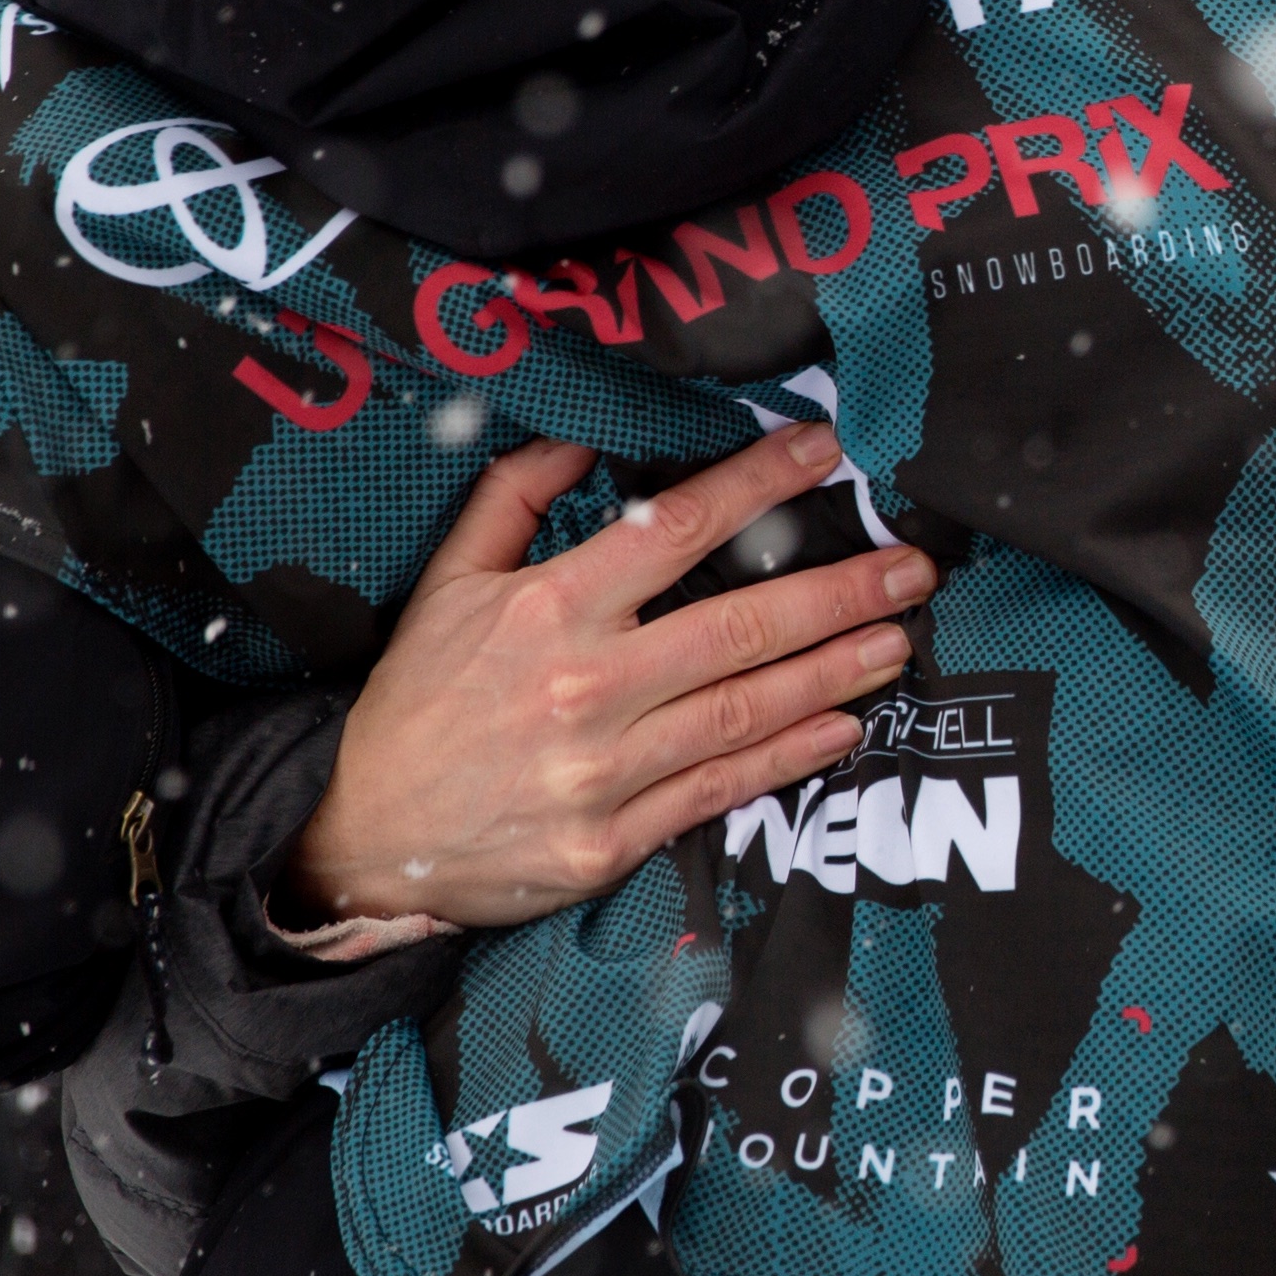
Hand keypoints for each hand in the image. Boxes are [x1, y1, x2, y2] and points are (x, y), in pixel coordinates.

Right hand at [287, 425, 933, 932]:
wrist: (362, 837)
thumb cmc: (414, 704)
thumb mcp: (445, 585)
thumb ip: (512, 500)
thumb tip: (581, 433)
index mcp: (547, 610)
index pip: (673, 529)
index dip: (758, 485)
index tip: (825, 453)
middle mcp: (584, 686)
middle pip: (739, 625)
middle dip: (839, 591)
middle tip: (914, 566)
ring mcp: (603, 771)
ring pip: (745, 709)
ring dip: (835, 672)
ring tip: (899, 638)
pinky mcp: (611, 842)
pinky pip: (720, 789)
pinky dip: (788, 757)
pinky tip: (842, 728)